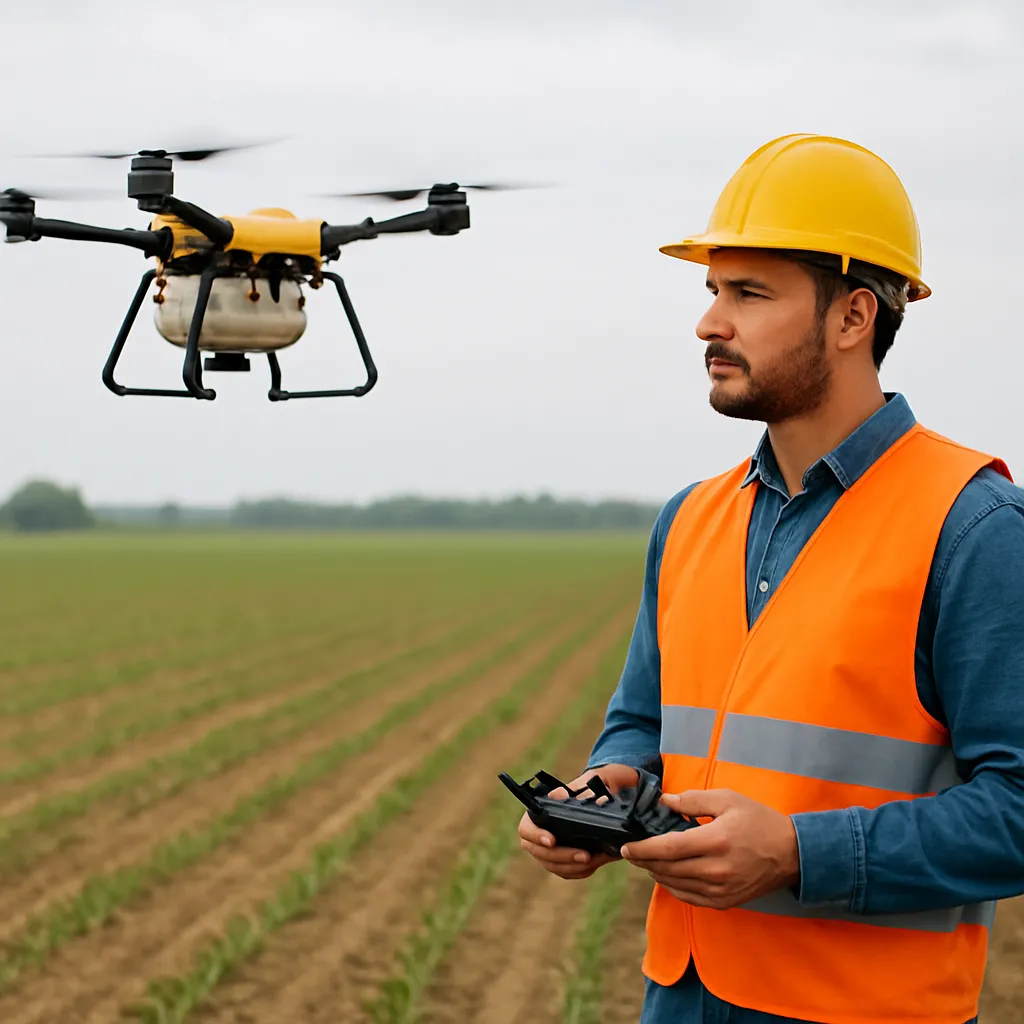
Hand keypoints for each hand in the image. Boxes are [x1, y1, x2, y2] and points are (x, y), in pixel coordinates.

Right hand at [518, 763, 639, 879]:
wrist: (599, 802)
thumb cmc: (587, 791)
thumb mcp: (584, 785)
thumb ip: (573, 790)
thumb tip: (560, 797)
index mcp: (537, 814)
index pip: (526, 829)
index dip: (536, 836)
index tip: (552, 840)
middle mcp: (537, 835)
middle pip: (540, 853)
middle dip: (564, 856)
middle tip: (586, 855)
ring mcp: (547, 851)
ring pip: (553, 866)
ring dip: (574, 866)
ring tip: (596, 859)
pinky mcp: (560, 862)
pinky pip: (566, 872)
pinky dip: (580, 871)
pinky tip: (596, 862)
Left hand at [620, 789, 799, 908]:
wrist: (791, 853)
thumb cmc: (759, 821)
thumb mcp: (727, 799)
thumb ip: (693, 799)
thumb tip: (664, 802)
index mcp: (715, 841)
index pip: (667, 848)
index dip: (642, 849)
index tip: (626, 846)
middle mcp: (715, 870)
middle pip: (667, 868)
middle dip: (644, 861)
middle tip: (630, 853)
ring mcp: (720, 890)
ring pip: (676, 885)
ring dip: (656, 873)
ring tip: (646, 861)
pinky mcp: (725, 902)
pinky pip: (690, 898)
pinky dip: (674, 888)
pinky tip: (667, 876)